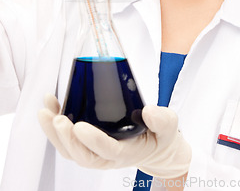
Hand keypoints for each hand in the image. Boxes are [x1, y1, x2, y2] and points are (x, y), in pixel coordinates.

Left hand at [38, 94, 191, 178]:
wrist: (155, 146)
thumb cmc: (160, 135)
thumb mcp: (168, 125)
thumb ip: (162, 119)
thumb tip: (149, 110)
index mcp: (127, 152)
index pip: (107, 150)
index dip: (92, 140)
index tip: (79, 126)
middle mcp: (107, 156)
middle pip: (81, 155)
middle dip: (66, 138)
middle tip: (57, 118)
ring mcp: (96, 152)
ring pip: (70, 150)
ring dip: (54, 133)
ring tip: (45, 111)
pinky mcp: (88, 143)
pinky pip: (67, 141)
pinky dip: (55, 127)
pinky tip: (50, 107)